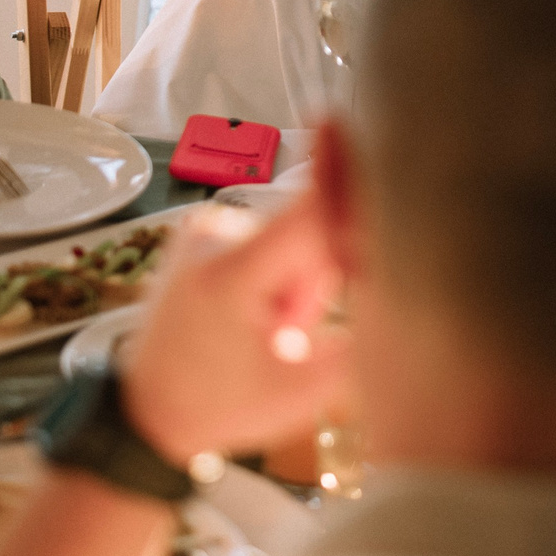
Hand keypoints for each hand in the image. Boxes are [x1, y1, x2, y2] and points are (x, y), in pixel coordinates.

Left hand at [120, 129, 353, 463]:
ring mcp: (200, 228)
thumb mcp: (306, 391)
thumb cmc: (220, 407)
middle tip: (295, 330)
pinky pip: (268, 234)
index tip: (381, 144)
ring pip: (292, 232)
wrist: (145, 412)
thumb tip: (409, 290)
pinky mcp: (199, 228)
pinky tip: (257, 310)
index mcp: (232, 275)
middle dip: (325, 273)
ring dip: (301, 275)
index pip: (314, 212)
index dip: (355, 186)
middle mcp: (211, 236)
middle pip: (311, 227)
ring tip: (271, 328)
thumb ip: (363, 338)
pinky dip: (278, 268)